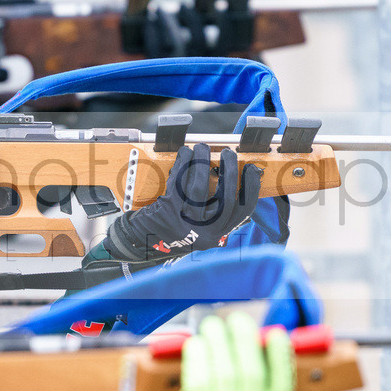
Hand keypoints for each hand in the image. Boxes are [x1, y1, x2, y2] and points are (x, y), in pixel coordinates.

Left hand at [104, 143, 260, 260]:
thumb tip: (228, 177)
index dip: (251, 188)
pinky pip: (179, 182)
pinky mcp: (167, 211)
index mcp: (215, 236)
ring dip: (203, 162)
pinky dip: (182, 164)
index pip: (243, 211)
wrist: (139, 242)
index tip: (251, 169)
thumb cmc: (170, 230)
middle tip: (228, 154)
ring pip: (200, 188)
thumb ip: (215, 212)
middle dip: (229, 171)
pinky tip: (184, 153)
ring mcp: (185, 223)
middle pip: (225, 198)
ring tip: (203, 148)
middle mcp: (203, 233)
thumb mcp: (198, 229)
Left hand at [116, 313, 294, 390]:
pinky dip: (198, 357)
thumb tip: (258, 341)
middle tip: (236, 319)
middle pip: (251, 374)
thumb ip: (251, 387)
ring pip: (224, 373)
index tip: (276, 334)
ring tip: (211, 327)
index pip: (281, 390)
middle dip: (245, 339)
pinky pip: (200, 381)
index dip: (281, 359)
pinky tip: (194, 345)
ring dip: (218, 341)